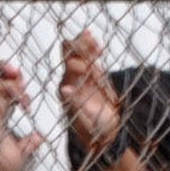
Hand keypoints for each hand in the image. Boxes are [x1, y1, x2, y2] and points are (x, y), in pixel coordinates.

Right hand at [0, 62, 39, 170]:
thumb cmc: (3, 165)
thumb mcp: (21, 150)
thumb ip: (28, 142)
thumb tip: (39, 137)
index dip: (10, 79)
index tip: (24, 80)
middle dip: (2, 68)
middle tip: (17, 71)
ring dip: (5, 76)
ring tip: (21, 83)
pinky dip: (9, 91)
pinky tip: (24, 101)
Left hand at [59, 32, 121, 156]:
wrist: (104, 133)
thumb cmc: (94, 129)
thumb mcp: (84, 119)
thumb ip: (76, 103)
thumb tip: (65, 89)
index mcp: (67, 86)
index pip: (67, 64)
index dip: (75, 56)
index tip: (87, 57)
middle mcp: (72, 78)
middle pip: (71, 53)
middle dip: (80, 46)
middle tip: (90, 40)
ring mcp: (83, 76)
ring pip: (82, 53)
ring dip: (87, 45)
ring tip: (92, 36)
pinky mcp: (94, 76)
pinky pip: (92, 59)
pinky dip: (94, 50)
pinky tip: (97, 43)